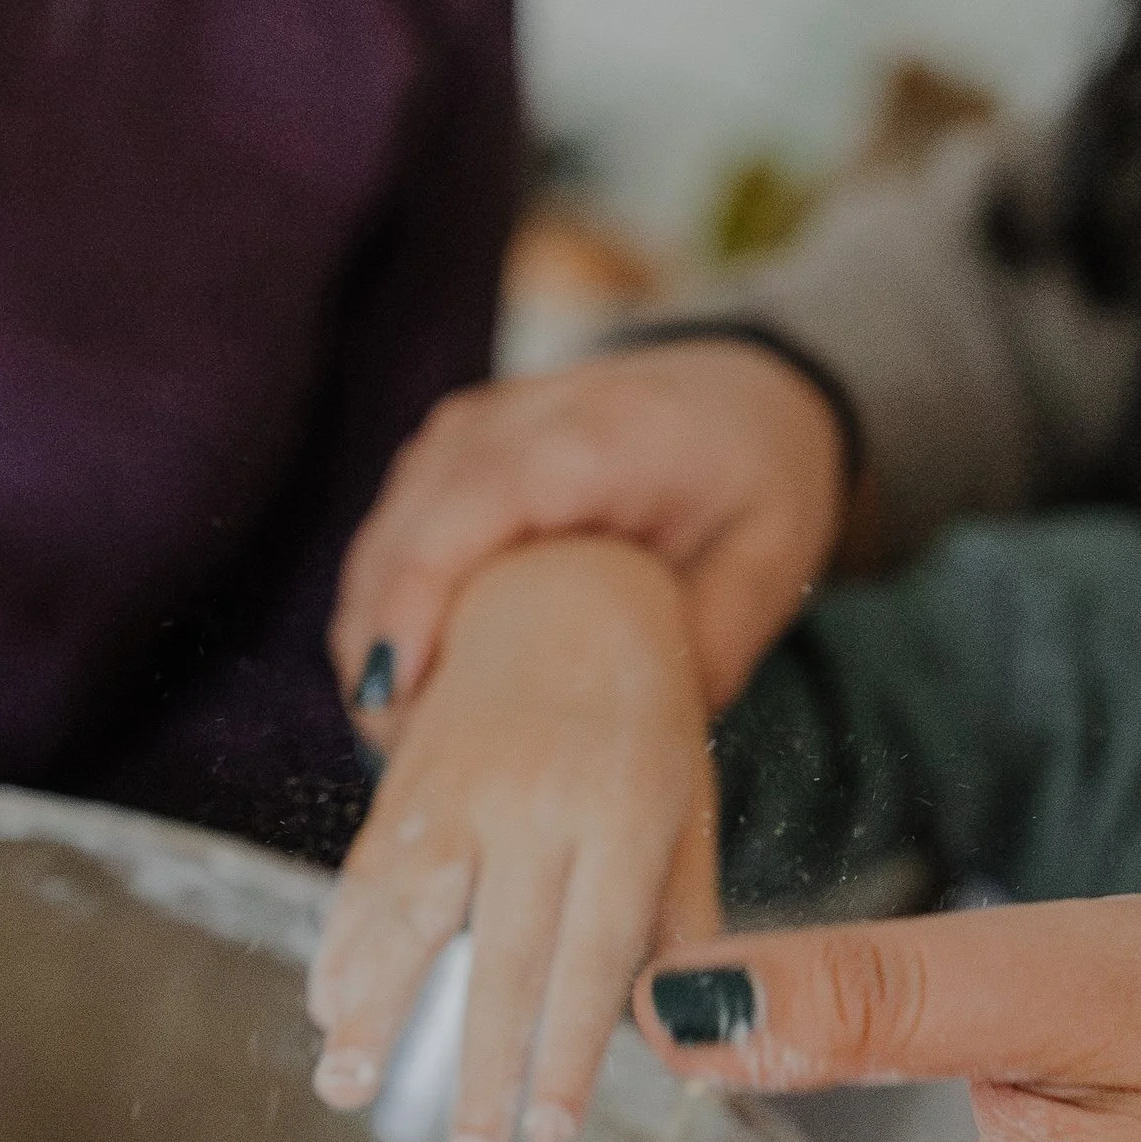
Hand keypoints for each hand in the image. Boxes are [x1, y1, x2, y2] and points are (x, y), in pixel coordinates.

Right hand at [307, 537, 723, 1141]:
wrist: (563, 593)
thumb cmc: (644, 723)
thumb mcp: (690, 809)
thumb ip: (684, 922)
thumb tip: (690, 1043)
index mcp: (624, 813)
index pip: (596, 948)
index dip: (570, 1044)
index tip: (553, 1129)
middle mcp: (538, 799)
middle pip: (502, 947)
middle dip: (480, 1058)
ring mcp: (460, 787)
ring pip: (409, 908)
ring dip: (374, 1004)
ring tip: (347, 1086)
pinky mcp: (404, 779)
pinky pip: (364, 870)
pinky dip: (339, 943)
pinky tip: (325, 1007)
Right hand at [329, 339, 849, 732]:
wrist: (752, 391)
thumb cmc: (762, 474)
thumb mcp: (769, 562)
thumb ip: (708, 649)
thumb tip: (641, 743)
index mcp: (597, 436)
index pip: (470, 507)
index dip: (414, 600)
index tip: (394, 694)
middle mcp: (515, 416)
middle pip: (402, 528)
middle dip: (376, 641)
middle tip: (396, 750)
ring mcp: (472, 425)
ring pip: (383, 531)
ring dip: (371, 629)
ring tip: (392, 728)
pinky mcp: (453, 449)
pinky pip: (394, 528)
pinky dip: (386, 601)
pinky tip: (404, 675)